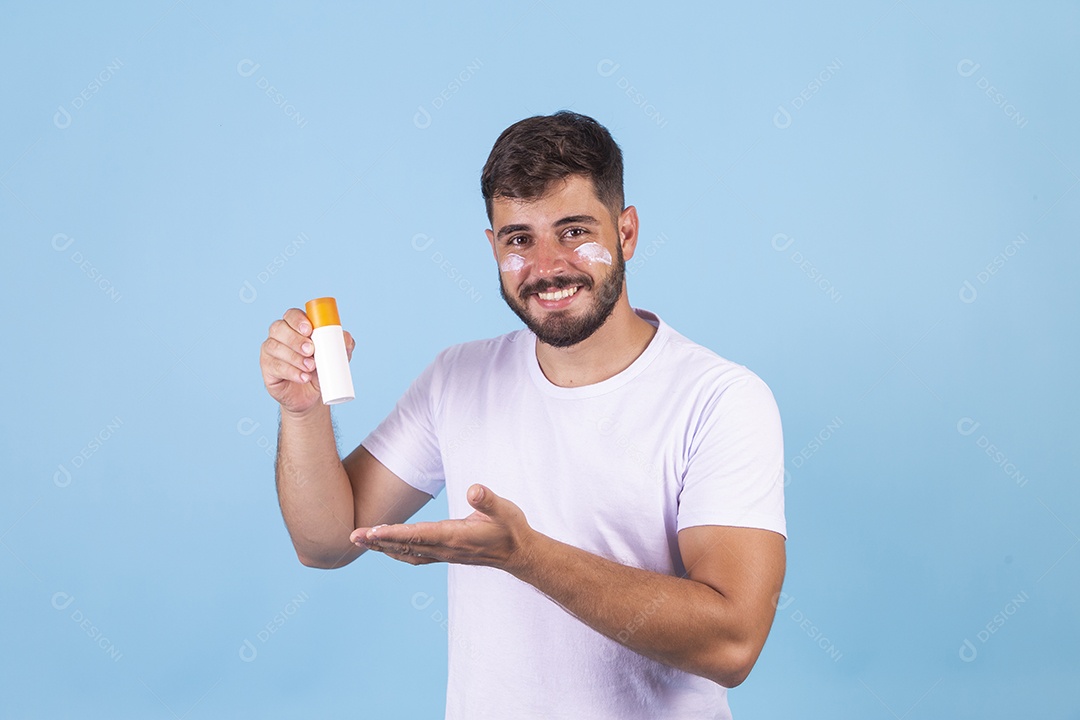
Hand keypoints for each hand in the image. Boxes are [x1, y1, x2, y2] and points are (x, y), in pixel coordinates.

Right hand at [260, 307, 354, 415]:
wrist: (313, 395)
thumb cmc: (322, 369)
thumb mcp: (336, 357)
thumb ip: (342, 345)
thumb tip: (345, 337)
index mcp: (295, 326)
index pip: (291, 315)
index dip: (298, 320)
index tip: (309, 330)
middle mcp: (279, 336)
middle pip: (279, 328)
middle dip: (295, 339)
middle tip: (311, 350)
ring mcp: (270, 352)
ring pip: (275, 347)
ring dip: (294, 357)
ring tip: (310, 367)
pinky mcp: (267, 369)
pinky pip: (274, 366)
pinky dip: (290, 372)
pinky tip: (303, 377)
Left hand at [350, 484, 535, 573]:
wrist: (519, 554)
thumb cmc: (511, 529)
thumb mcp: (505, 510)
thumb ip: (488, 500)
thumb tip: (473, 489)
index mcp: (455, 537)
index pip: (418, 535)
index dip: (394, 534)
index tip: (372, 532)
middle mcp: (445, 549)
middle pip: (404, 545)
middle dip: (377, 541)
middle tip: (352, 536)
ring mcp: (443, 554)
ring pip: (405, 552)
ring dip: (381, 547)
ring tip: (359, 540)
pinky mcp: (444, 554)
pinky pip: (414, 555)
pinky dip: (396, 552)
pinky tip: (385, 548)